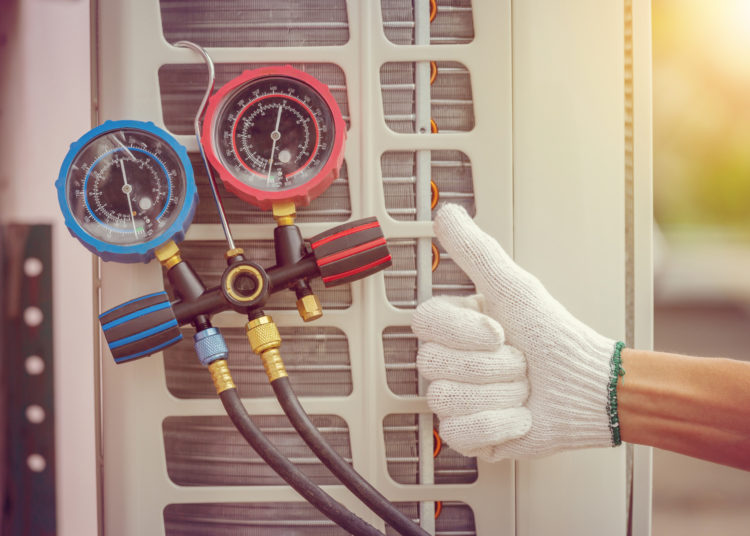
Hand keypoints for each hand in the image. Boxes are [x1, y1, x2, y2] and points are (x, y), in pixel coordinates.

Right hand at [411, 204, 622, 460]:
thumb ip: (477, 252)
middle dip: (492, 365)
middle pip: (434, 364)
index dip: (462, 331)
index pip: (424, 323)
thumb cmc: (556, 338)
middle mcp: (450, 362)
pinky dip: (499, 424)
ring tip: (521, 388)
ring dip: (500, 394)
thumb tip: (448, 214)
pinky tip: (518, 415)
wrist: (591, 390)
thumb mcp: (516, 289)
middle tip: (518, 361)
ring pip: (447, 399)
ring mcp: (457, 399)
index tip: (498, 331)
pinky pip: (460, 433)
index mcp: (455, 327)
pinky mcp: (469, 434)